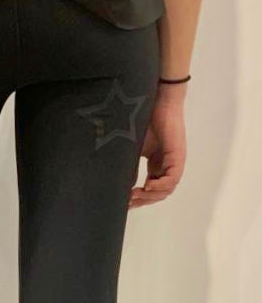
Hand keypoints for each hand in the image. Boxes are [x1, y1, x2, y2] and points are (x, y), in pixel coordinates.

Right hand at [129, 84, 186, 208]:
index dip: (139, 199)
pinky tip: (146, 187)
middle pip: (159, 193)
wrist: (157, 100)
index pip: (151, 189)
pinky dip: (160, 186)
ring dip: (150, 196)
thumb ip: (132, 167)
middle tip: (128, 202)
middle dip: (143, 201)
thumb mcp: (134, 149)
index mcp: (158, 164)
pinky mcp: (178, 156)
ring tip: (135, 195)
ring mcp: (174, 162)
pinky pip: (172, 179)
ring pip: (167, 189)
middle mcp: (168, 165)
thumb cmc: (143, 118)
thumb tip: (125, 187)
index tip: (125, 203)